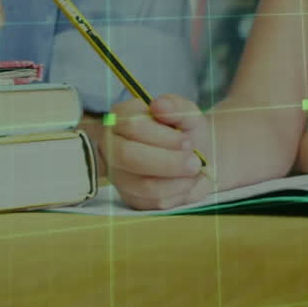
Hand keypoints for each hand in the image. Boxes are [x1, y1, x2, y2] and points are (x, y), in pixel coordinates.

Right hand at [106, 94, 212, 209]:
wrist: (196, 158)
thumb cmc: (186, 131)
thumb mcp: (188, 113)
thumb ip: (176, 107)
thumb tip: (159, 105)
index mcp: (121, 117)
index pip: (132, 126)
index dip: (163, 136)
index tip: (188, 141)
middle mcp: (111, 146)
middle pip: (128, 156)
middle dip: (168, 162)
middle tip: (196, 162)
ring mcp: (118, 174)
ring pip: (143, 183)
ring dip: (177, 179)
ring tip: (196, 171)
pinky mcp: (130, 197)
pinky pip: (152, 201)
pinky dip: (177, 192)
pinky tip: (187, 182)